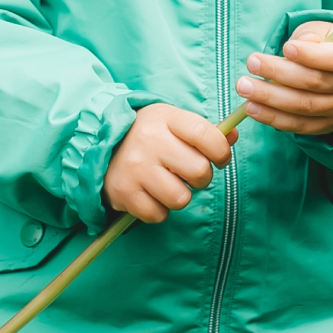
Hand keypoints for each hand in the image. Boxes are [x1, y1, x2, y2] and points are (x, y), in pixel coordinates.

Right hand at [103, 103, 235, 223]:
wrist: (99, 144)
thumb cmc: (148, 134)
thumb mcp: (173, 123)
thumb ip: (205, 131)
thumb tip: (232, 137)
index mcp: (165, 118)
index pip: (207, 135)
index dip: (221, 152)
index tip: (219, 158)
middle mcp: (150, 140)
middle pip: (199, 171)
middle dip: (200, 177)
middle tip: (187, 173)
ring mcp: (136, 167)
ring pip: (181, 198)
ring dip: (179, 196)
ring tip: (167, 183)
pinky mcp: (124, 192)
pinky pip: (158, 214)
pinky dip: (158, 209)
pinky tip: (150, 193)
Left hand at [236, 21, 332, 135]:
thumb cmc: (323, 45)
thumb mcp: (320, 31)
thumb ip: (310, 35)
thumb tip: (302, 42)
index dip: (311, 55)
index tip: (286, 47)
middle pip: (314, 83)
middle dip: (279, 73)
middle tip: (252, 62)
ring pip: (303, 106)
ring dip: (270, 98)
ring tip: (244, 86)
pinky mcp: (324, 126)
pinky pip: (297, 125)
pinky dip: (272, 118)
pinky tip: (251, 108)